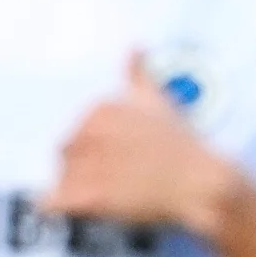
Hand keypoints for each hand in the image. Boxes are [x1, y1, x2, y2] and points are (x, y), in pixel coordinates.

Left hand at [42, 52, 238, 233]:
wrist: (202, 183)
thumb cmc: (183, 144)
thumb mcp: (158, 100)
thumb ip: (138, 74)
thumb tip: (133, 47)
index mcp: (99, 108)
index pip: (75, 132)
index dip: (95, 149)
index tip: (118, 160)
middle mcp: (88, 131)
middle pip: (64, 155)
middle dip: (83, 168)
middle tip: (115, 181)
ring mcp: (88, 163)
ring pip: (61, 178)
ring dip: (77, 189)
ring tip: (109, 197)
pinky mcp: (89, 195)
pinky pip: (53, 202)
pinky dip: (61, 207)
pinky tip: (80, 209)